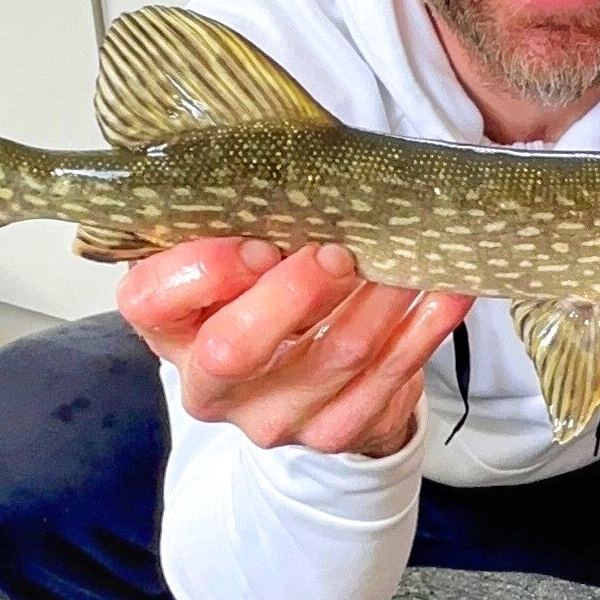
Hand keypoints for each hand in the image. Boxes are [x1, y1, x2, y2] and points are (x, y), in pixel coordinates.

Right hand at [117, 237, 472, 456]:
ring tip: (410, 253)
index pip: (153, 301)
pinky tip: (447, 291)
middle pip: (235, 349)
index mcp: (171, 329)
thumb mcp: (237, 258)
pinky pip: (390, 379)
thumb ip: (247, 223)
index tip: (257, 241)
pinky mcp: (336, 430)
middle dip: (292, 294)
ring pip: (333, 357)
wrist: (303, 382)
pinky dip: (424, 329)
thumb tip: (299, 168)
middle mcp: (211, 386)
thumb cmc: (266, 294)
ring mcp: (274, 418)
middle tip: (337, 251)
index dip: (203, 271)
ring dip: (378, 299)